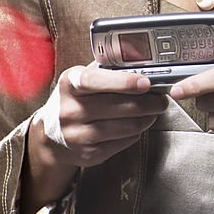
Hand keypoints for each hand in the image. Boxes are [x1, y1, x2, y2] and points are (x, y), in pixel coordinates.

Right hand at [21, 63, 167, 213]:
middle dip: (149, 102)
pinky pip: (123, 142)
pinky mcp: (88, 154)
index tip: (146, 82)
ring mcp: (77, 135)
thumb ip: (107, 68)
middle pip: (120, 107)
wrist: (51, 135)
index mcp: (70, 84)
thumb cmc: (76, 99)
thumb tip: (141, 58)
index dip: (123, 82)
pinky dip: (136, 133)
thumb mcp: (82, 78)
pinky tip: (137, 125)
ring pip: (126, 127)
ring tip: (153, 112)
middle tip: (162, 99)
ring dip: (147, 118)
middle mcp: (70, 110)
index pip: (95, 81)